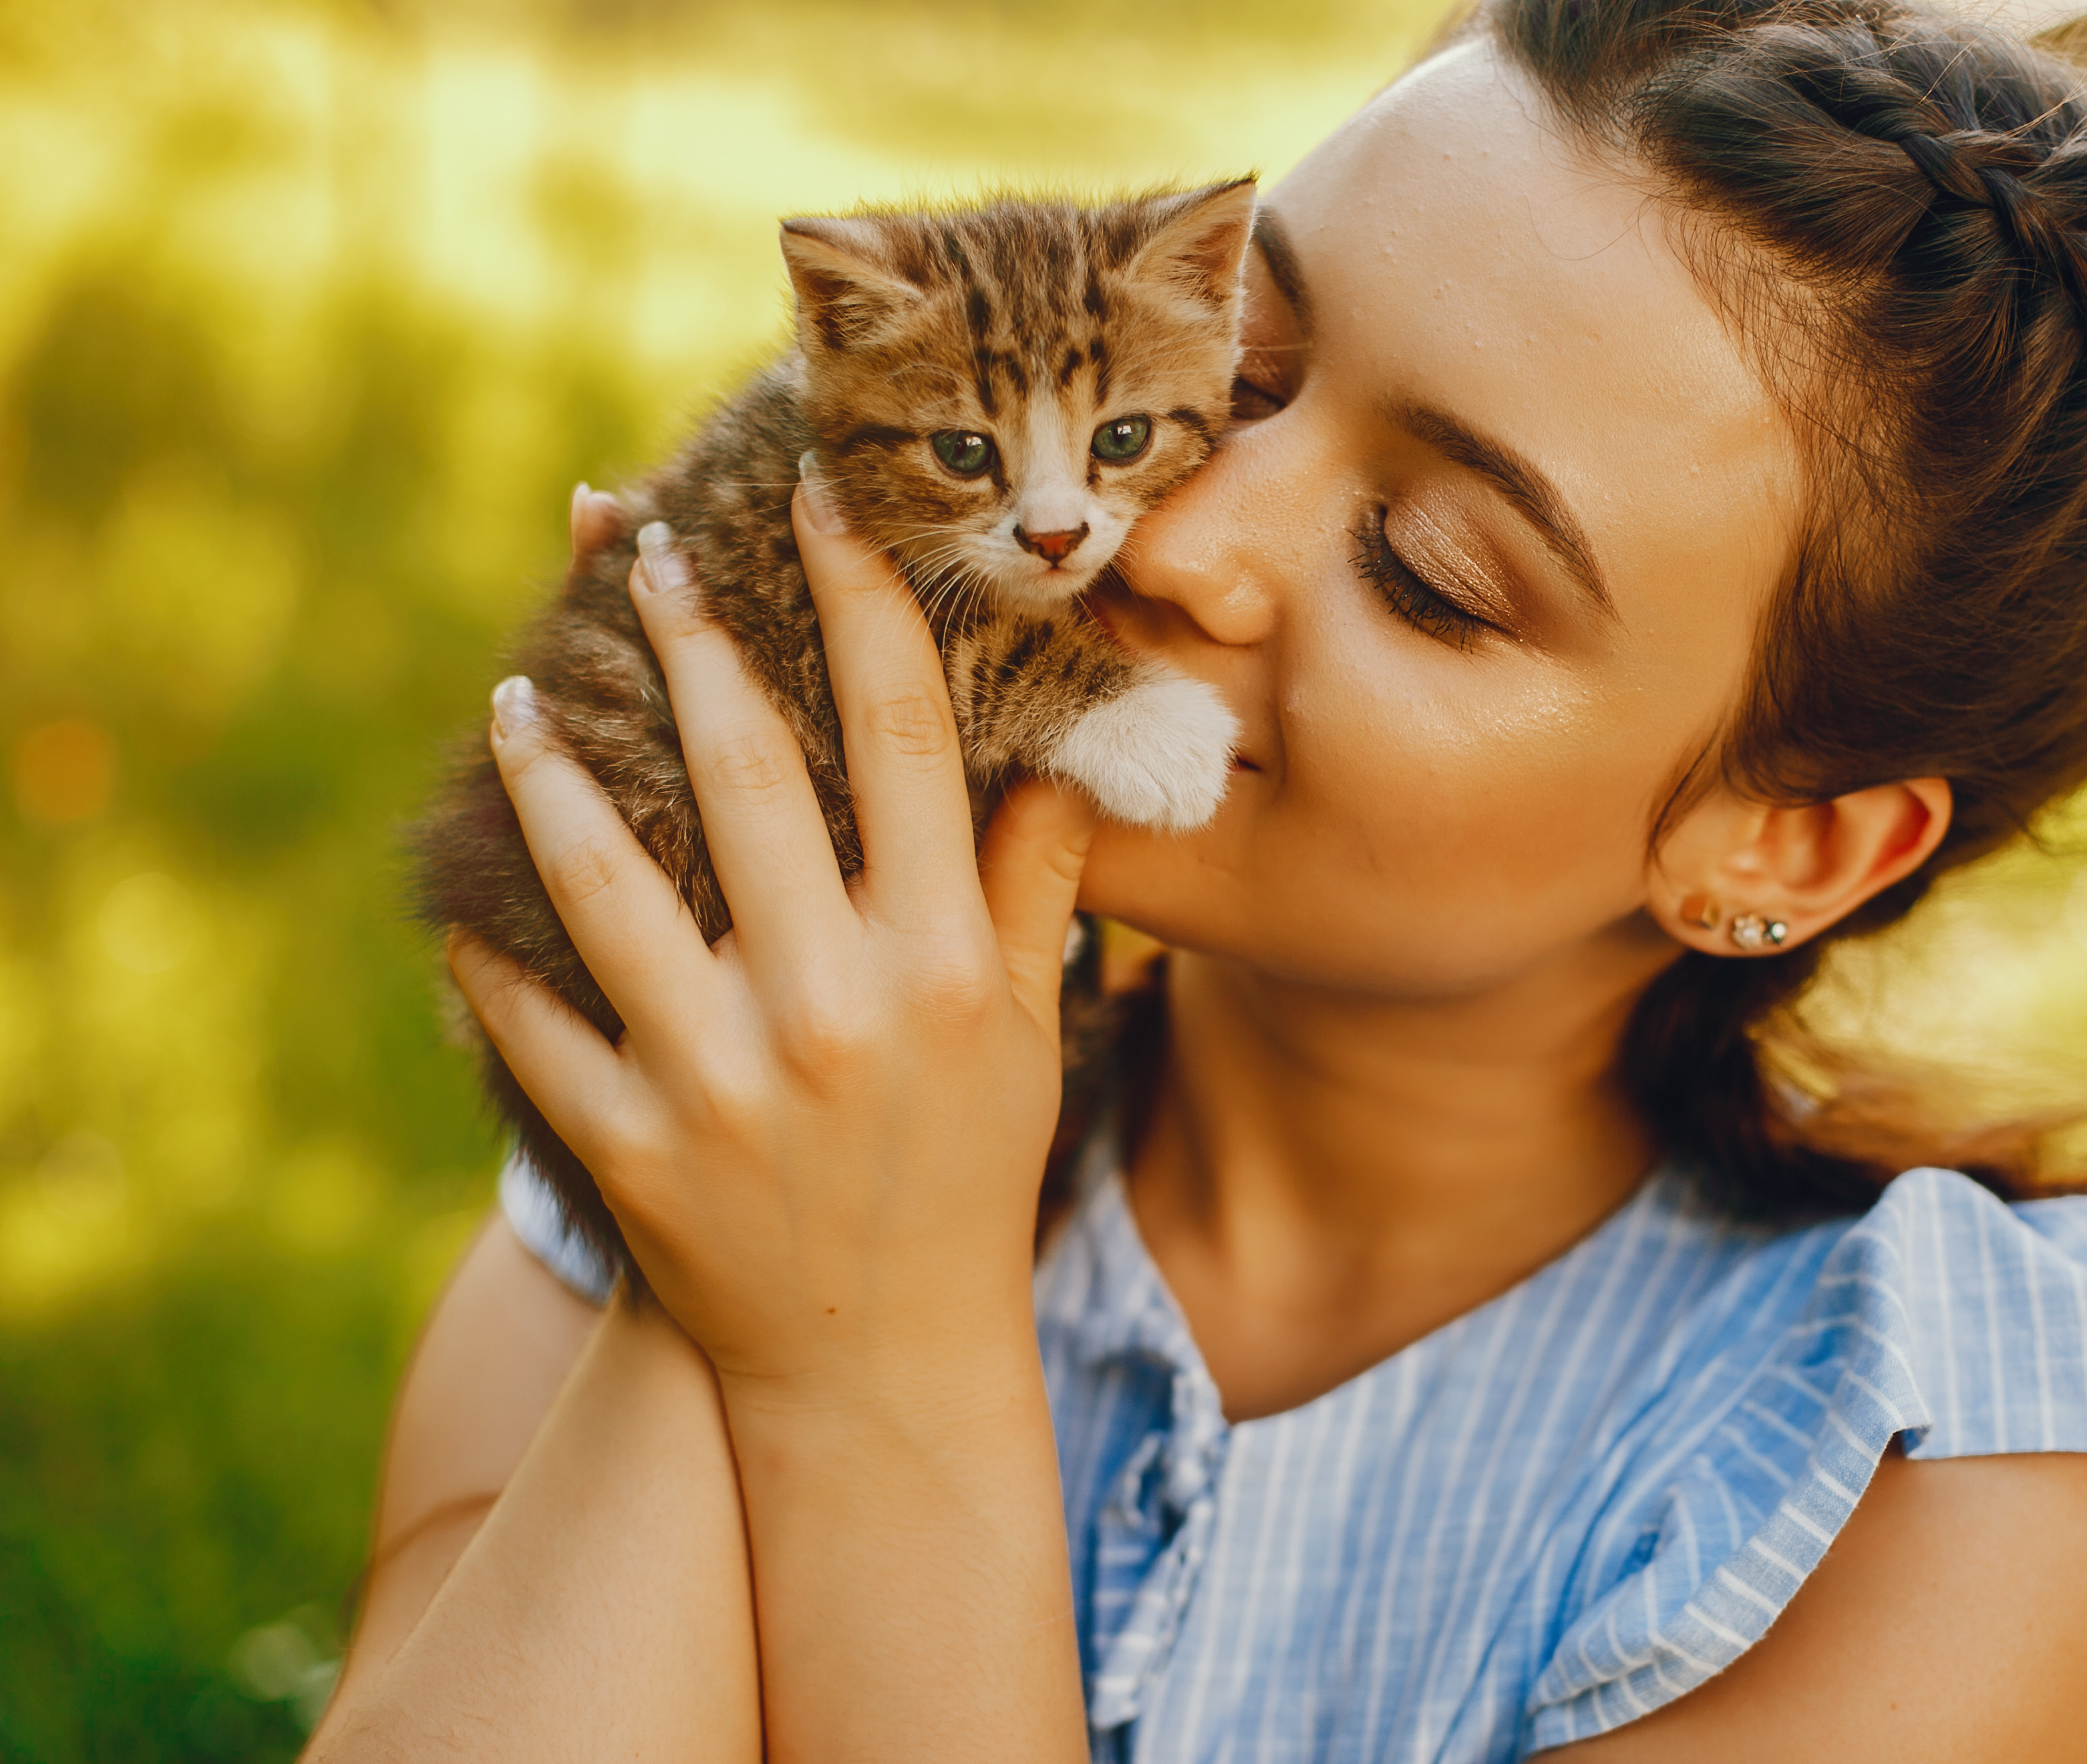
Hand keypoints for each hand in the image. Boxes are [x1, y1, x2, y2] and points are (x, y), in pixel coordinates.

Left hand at [451, 464, 1098, 1404]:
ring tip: (514, 692)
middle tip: (639, 548)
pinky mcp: (633, 1151)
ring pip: (605, 882)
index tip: (815, 494)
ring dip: (550, 770)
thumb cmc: (968, 1171)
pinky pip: (533, 1025)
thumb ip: (1040, 883)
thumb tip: (1067, 743)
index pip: (902, 735)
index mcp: (942, 961)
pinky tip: (457, 884)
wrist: (883, 1362)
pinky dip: (486, 951)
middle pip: (747, 772)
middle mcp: (836, 1007)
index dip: (858, 596)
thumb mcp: (1028, 1030)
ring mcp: (724, 1082)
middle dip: (690, 638)